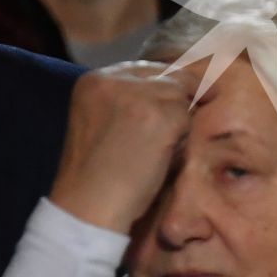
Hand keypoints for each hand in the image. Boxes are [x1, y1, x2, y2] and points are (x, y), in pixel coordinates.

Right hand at [49, 61, 196, 233]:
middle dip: (181, 96)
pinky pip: (187, 117)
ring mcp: (137, 94)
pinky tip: (161, 157)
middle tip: (188, 114)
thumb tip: (177, 93)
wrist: (88, 206)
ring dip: (179, 122)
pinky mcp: (159, 114)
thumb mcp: (102, 123)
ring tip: (157, 151)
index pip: (144, 69)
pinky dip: (181, 138)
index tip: (184, 94)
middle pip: (168, 76)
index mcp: (93, 80)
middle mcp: (113, 79)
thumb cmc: (96, 176)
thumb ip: (129, 102)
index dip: (167, 83)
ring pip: (181, 96)